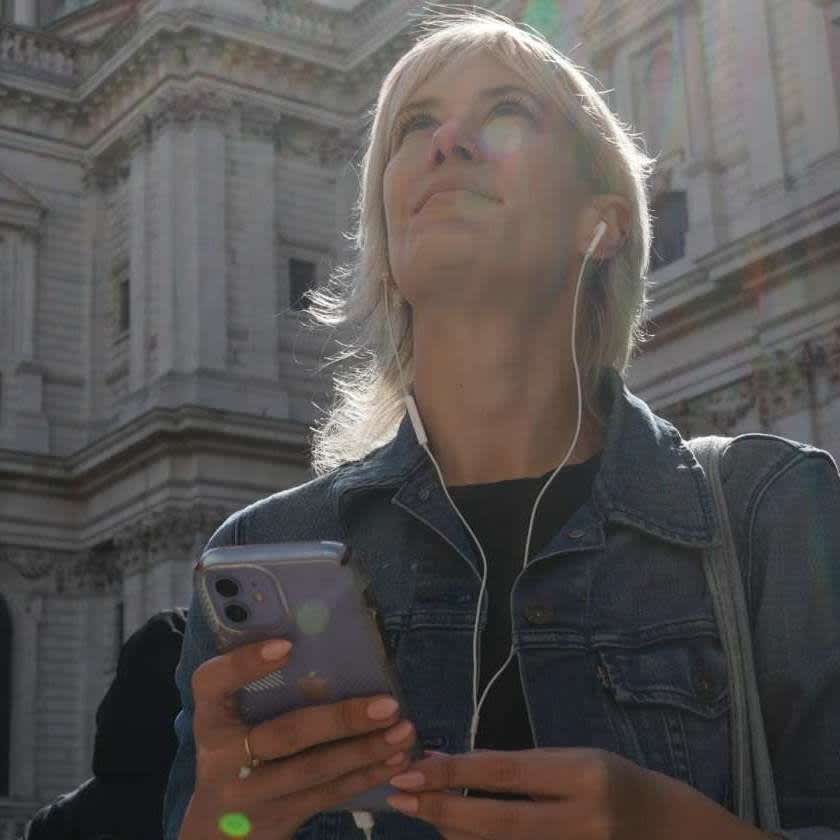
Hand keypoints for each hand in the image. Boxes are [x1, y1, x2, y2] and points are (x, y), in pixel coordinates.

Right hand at [179, 639, 416, 839]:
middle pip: (285, 735)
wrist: (217, 832)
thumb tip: (338, 662)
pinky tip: (396, 759)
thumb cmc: (236, 752)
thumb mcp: (236, 722)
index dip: (245, 664)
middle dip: (342, 719)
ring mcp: (251, 794)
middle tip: (388, 704)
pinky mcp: (279, 817)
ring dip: (366, 750)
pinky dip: (366, 775)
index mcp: (211, 720)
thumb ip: (269, 693)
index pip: (212, 684)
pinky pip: (328, 795)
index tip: (287, 646)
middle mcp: (224, 759)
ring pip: (315, 770)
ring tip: (404, 731)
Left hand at [385, 748, 771, 839]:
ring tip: (424, 815)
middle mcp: (585, 820)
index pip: (505, 773)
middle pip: (498, 823)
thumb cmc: (620, 783)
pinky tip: (462, 839)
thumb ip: (519, 767)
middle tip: (400, 797)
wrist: (677, 834)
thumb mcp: (575, 760)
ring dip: (458, 835)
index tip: (413, 768)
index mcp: (585, 774)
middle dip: (443, 810)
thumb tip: (456, 764)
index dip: (454, 772)